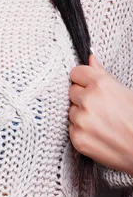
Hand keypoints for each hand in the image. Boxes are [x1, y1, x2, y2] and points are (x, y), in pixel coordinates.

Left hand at [69, 53, 132, 175]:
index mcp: (100, 84)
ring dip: (81, 115)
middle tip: (100, 108)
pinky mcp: (78, 139)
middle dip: (82, 97)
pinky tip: (97, 134)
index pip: (75, 73)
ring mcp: (81, 120)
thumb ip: (103, 75)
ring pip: (71, 110)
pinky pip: (71, 128)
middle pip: (72, 91)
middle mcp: (88, 100)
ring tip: (101, 123)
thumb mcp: (125, 92)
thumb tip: (90, 58)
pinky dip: (81, 131)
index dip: (83, 80)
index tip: (88, 86)